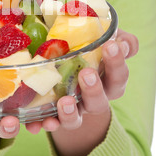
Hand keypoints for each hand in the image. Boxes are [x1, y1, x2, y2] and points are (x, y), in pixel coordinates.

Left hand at [25, 30, 138, 155]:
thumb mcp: (96, 32)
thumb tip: (117, 36)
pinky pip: (48, 123)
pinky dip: (44, 124)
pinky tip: (35, 123)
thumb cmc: (81, 42)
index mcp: (106, 79)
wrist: (54, 57)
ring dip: (70, 113)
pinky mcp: (51, 115)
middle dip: (94, 89)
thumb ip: (109, 32)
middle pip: (99, 102)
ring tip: (65, 101)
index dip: (117, 62)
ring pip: (75, 119)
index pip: (119, 74)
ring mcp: (72, 108)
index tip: (110, 45)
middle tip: (86, 73)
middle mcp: (91, 98)